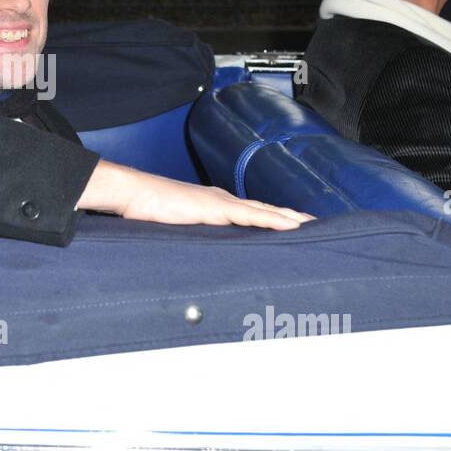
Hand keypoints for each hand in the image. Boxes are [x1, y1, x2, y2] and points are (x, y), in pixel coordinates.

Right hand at [78, 160, 313, 230]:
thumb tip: (198, 255)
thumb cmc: (148, 211)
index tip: (293, 224)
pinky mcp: (216, 209)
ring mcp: (221, 203)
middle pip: (264, 210)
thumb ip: (191, 237)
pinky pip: (252, 216)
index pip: (250, 212)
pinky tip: (291, 226)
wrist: (135, 194)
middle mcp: (223, 200)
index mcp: (214, 204)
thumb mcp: (175, 228)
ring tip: (312, 225)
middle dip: (290, 217)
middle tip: (316, 224)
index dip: (273, 217)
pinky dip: (273, 220)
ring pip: (264, 212)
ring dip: (289, 219)